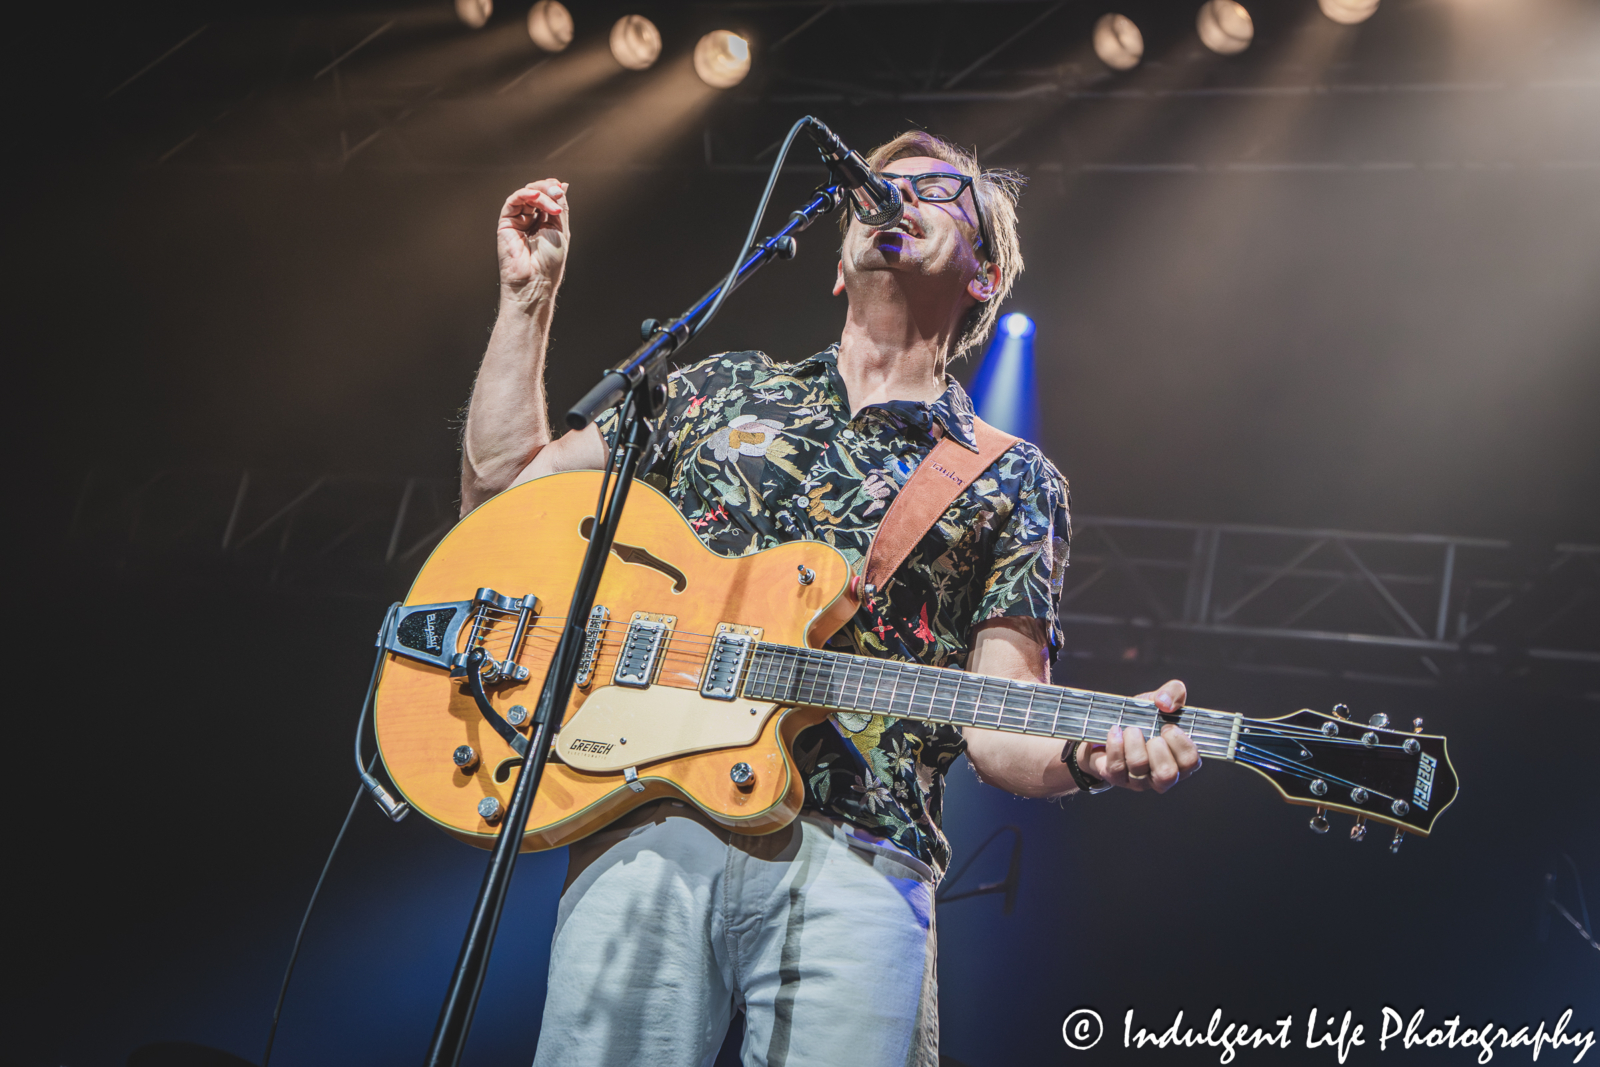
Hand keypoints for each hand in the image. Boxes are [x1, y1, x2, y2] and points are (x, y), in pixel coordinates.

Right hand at [497, 179, 569, 299]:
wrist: (536, 280)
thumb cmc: (549, 262)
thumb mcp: (561, 229)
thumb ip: (559, 206)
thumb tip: (563, 185)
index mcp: (545, 222)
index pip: (547, 197)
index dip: (553, 189)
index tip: (561, 189)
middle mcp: (530, 219)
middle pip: (536, 192)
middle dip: (548, 189)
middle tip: (557, 193)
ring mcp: (518, 220)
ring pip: (526, 194)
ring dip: (541, 193)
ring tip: (552, 202)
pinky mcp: (506, 222)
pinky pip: (513, 201)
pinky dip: (525, 194)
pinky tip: (535, 196)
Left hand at [1081, 679, 1200, 793]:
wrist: (1111, 727)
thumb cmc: (1143, 719)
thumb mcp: (1160, 701)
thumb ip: (1173, 693)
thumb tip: (1164, 703)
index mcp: (1181, 760)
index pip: (1191, 762)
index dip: (1180, 743)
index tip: (1168, 726)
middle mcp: (1163, 776)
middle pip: (1167, 774)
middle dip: (1157, 748)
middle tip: (1152, 732)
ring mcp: (1140, 781)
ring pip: (1139, 768)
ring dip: (1134, 742)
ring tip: (1132, 729)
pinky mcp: (1117, 778)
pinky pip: (1116, 766)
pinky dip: (1115, 744)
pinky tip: (1116, 732)